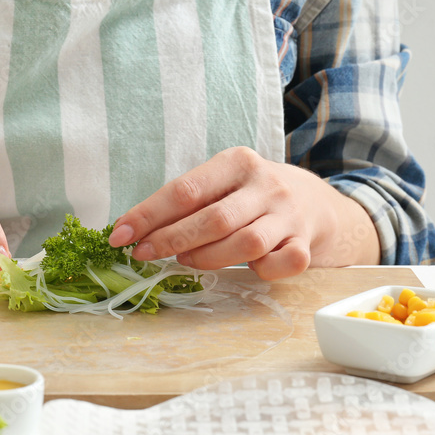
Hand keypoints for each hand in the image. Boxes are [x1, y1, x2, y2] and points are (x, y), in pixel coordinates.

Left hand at [107, 147, 379, 279]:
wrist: (315, 202)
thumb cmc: (251, 196)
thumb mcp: (222, 184)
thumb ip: (185, 203)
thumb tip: (130, 229)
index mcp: (236, 162)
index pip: (184, 190)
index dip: (148, 215)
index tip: (119, 235)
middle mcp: (265, 185)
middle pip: (213, 219)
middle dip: (171, 241)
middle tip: (144, 254)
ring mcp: (288, 215)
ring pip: (245, 244)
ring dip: (208, 259)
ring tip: (186, 262)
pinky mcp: (305, 243)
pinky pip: (283, 264)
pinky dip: (262, 271)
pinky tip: (247, 271)